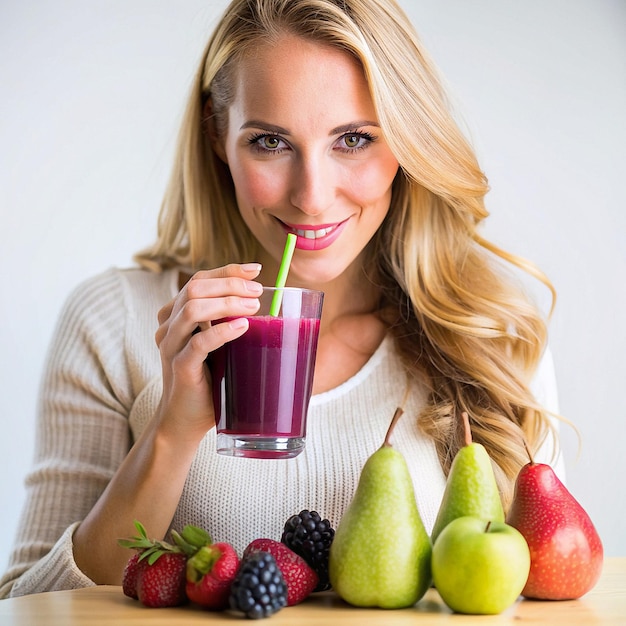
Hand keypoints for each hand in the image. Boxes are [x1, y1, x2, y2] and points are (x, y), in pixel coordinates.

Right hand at [154, 263, 261, 441]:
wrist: (186, 420)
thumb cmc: (208, 382)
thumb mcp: (220, 346)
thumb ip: (230, 324)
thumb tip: (269, 307)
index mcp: (177, 317)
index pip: (199, 280)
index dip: (227, 270)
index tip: (255, 269)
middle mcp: (169, 326)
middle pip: (195, 287)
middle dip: (230, 283)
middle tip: (258, 292)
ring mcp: (172, 346)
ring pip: (192, 309)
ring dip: (227, 302)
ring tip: (254, 308)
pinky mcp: (179, 367)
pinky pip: (198, 343)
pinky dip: (222, 331)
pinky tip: (243, 326)